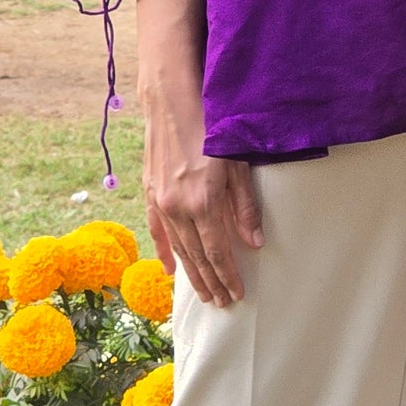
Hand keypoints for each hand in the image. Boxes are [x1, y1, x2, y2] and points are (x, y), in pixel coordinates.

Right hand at [143, 101, 261, 308]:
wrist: (171, 102)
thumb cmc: (211, 128)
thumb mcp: (237, 165)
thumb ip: (245, 207)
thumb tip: (255, 243)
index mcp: (203, 202)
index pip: (218, 252)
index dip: (227, 275)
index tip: (237, 294)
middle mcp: (178, 207)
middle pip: (197, 255)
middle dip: (211, 281)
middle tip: (222, 302)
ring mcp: (161, 201)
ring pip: (177, 247)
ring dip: (191, 272)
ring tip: (203, 292)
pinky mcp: (150, 192)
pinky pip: (157, 230)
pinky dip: (164, 251)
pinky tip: (171, 269)